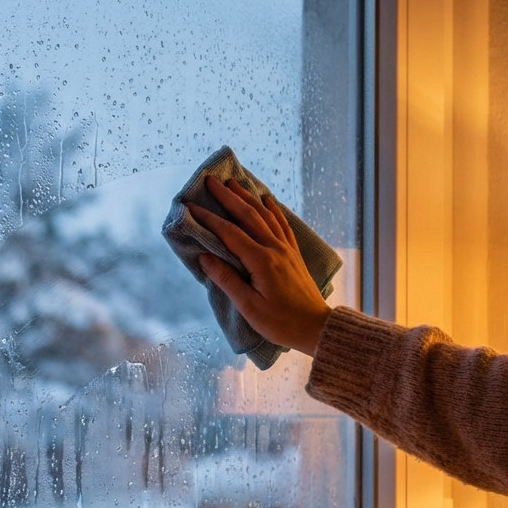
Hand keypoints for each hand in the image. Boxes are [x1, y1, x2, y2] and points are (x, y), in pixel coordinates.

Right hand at [185, 176, 330, 356]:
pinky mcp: (294, 253)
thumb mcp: (248, 306)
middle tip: (210, 180)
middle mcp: (274, 248)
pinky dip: (272, 208)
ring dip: (247, 197)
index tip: (191, 206)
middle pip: (248, 215)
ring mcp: (286, 248)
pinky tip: (267, 200)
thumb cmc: (280, 322)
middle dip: (227, 196)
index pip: (229, 233)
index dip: (209, 218)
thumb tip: (205, 258)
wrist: (316, 327)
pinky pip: (281, 223)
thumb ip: (226, 279)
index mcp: (261, 261)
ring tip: (233, 183)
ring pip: (265, 215)